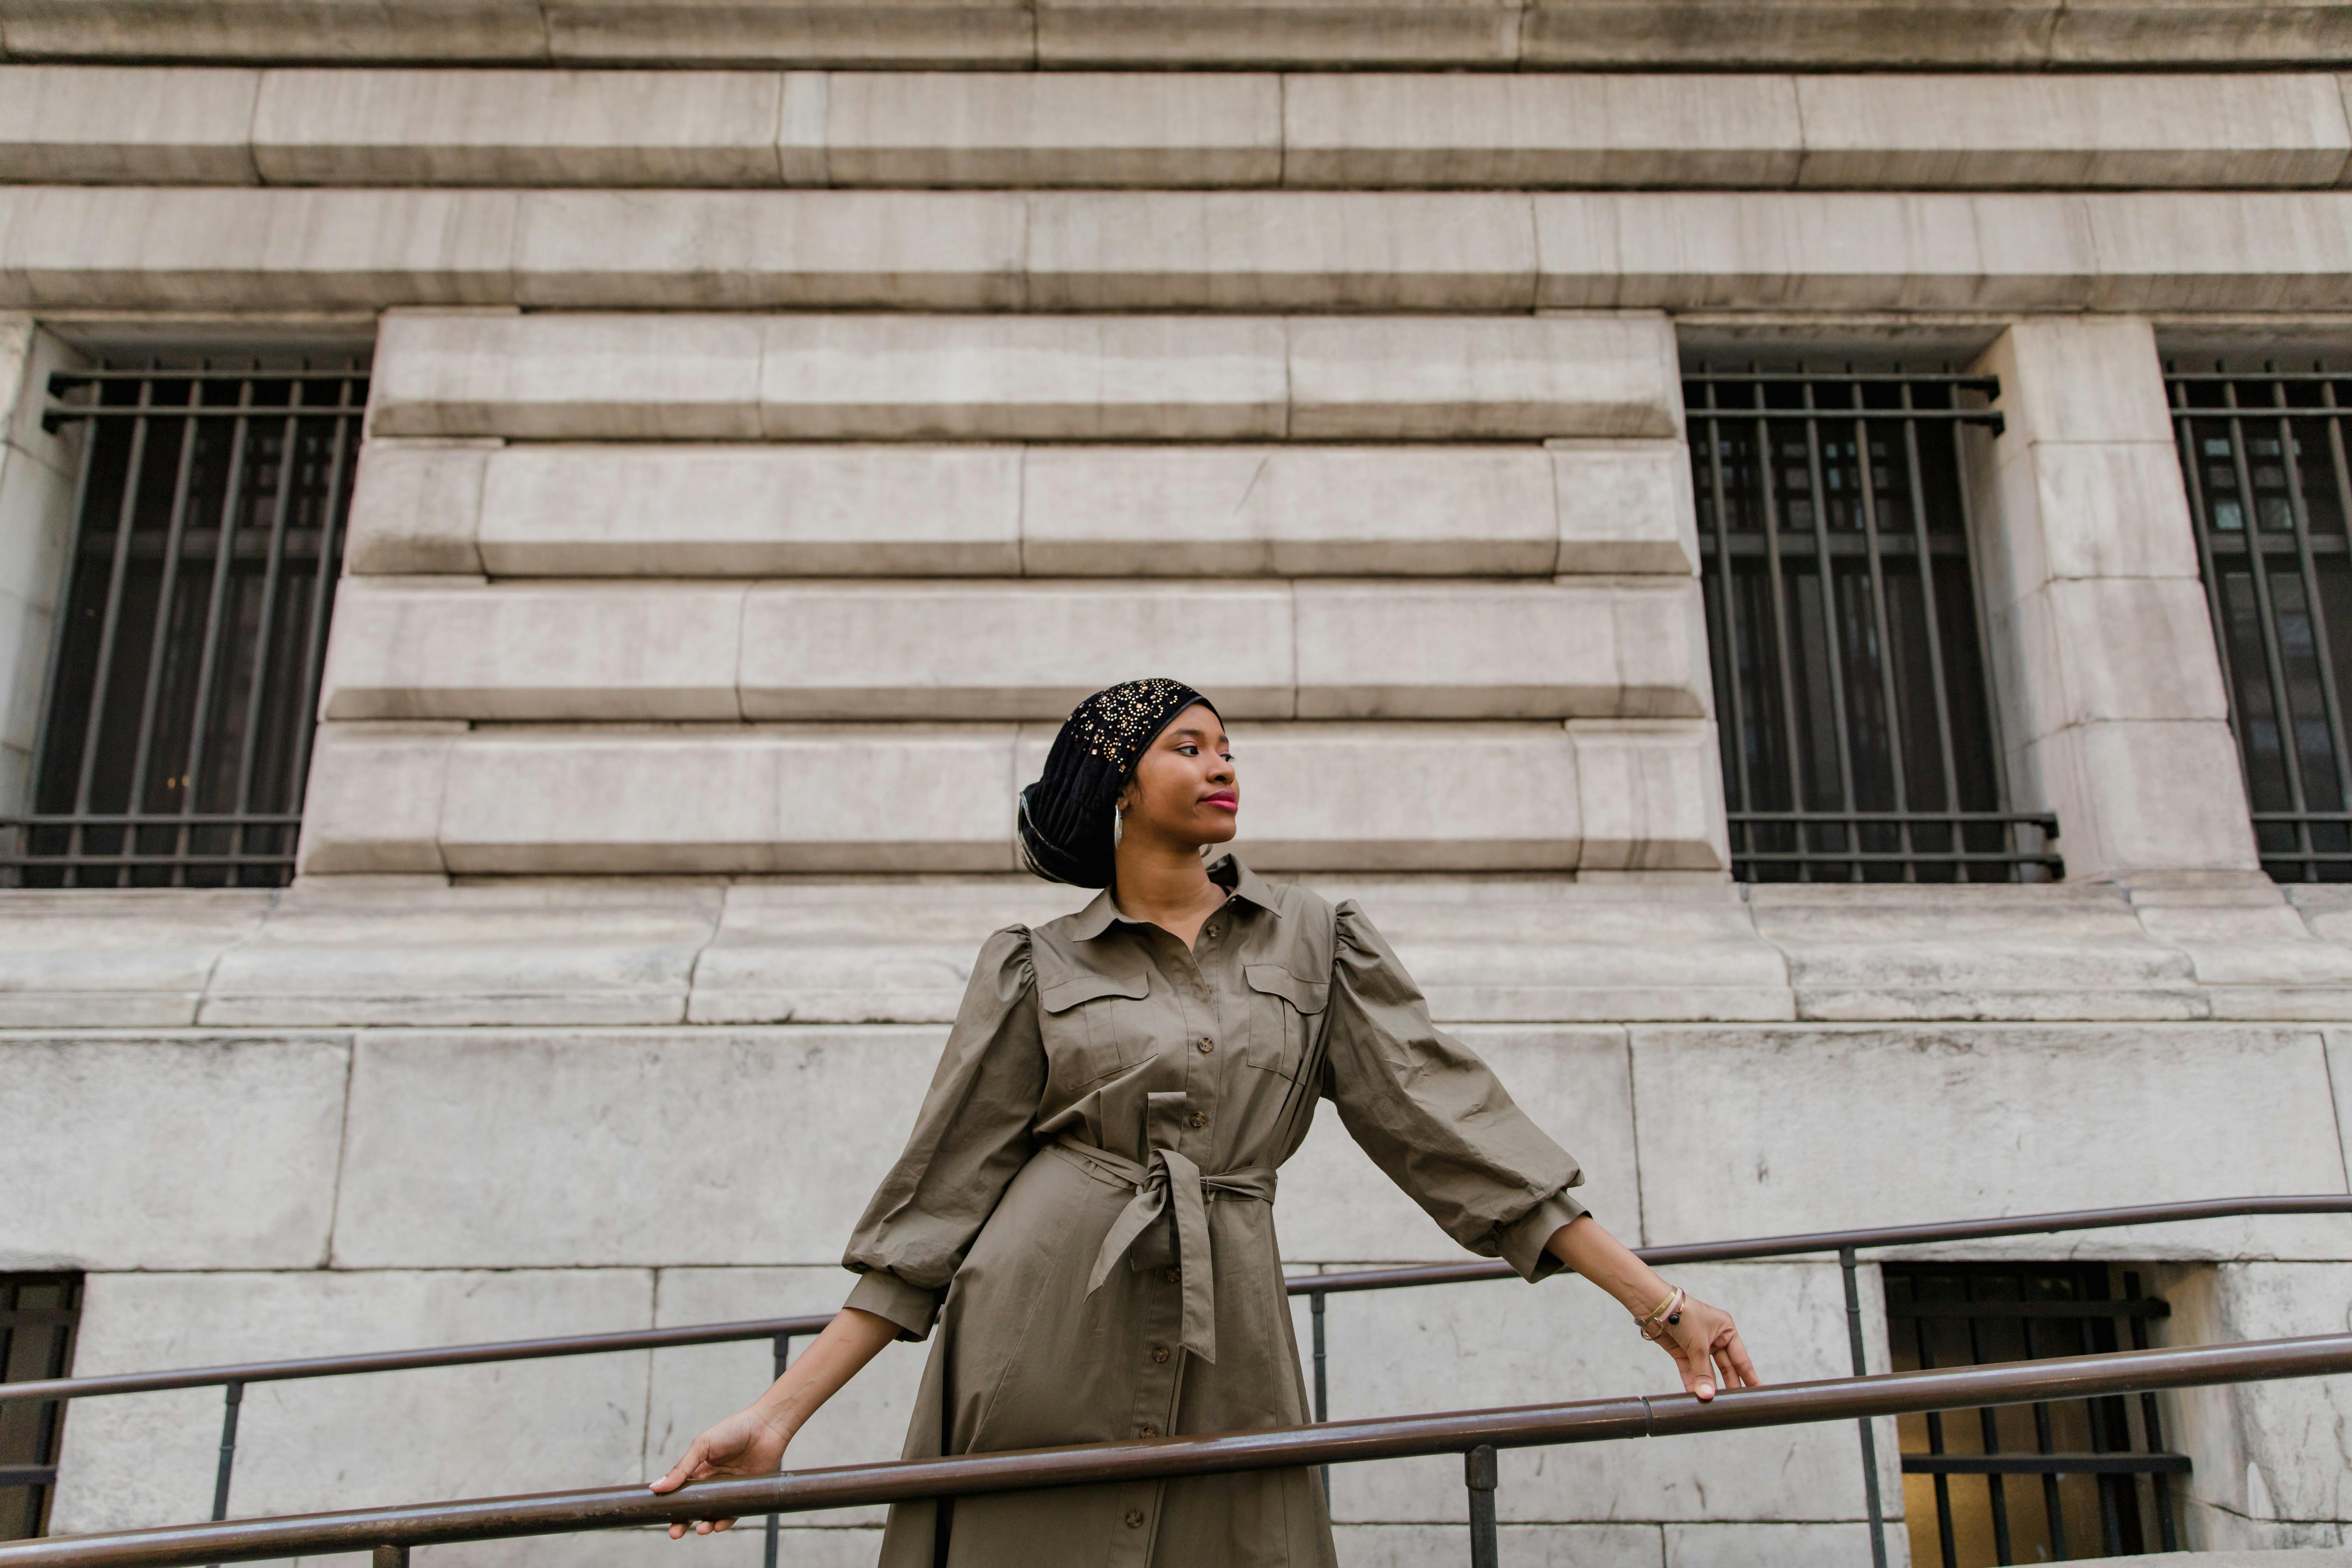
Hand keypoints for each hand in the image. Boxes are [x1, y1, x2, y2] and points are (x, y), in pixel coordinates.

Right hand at [648, 1405, 790, 1538]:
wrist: (767, 1426)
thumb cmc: (734, 1429)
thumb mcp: (702, 1446)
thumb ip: (681, 1469)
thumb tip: (657, 1487)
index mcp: (700, 1469)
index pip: (681, 1492)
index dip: (672, 1505)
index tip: (661, 1516)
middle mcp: (713, 1481)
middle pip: (695, 1507)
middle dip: (684, 1521)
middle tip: (676, 1532)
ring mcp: (729, 1489)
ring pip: (713, 1513)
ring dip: (705, 1524)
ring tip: (701, 1529)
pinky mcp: (745, 1494)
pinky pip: (733, 1512)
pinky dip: (725, 1521)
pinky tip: (718, 1525)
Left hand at [1649, 1292, 1758, 1401]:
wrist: (1654, 1306)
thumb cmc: (1683, 1316)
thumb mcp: (1699, 1344)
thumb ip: (1703, 1372)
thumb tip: (1707, 1395)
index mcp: (1726, 1330)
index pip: (1741, 1358)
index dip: (1749, 1376)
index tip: (1758, 1392)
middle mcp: (1714, 1338)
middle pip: (1725, 1367)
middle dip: (1730, 1385)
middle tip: (1737, 1404)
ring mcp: (1698, 1345)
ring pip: (1707, 1371)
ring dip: (1709, 1386)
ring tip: (1716, 1404)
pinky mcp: (1682, 1351)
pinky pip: (1690, 1370)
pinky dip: (1692, 1382)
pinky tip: (1696, 1396)